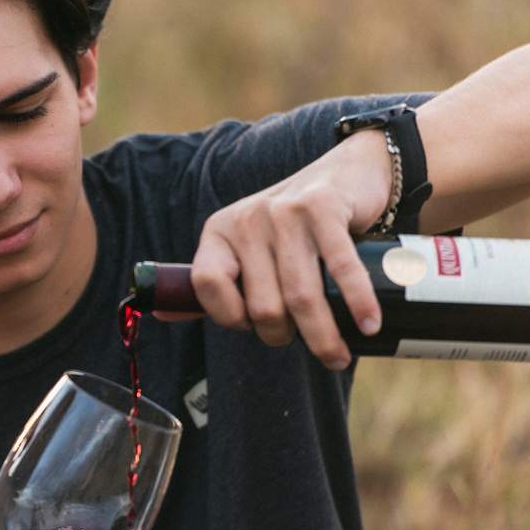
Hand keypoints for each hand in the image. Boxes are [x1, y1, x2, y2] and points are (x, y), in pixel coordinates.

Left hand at [190, 131, 392, 369]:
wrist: (348, 173)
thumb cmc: (294, 228)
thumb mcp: (247, 247)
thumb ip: (212, 281)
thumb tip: (162, 314)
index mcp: (218, 232)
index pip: (207, 287)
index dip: (231, 317)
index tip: (254, 327)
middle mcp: (246, 219)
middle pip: (261, 305)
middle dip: (285, 336)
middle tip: (309, 342)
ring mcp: (283, 212)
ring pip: (300, 297)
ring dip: (324, 337)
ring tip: (338, 356)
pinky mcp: (322, 207)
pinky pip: (340, 270)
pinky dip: (357, 304)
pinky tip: (368, 325)